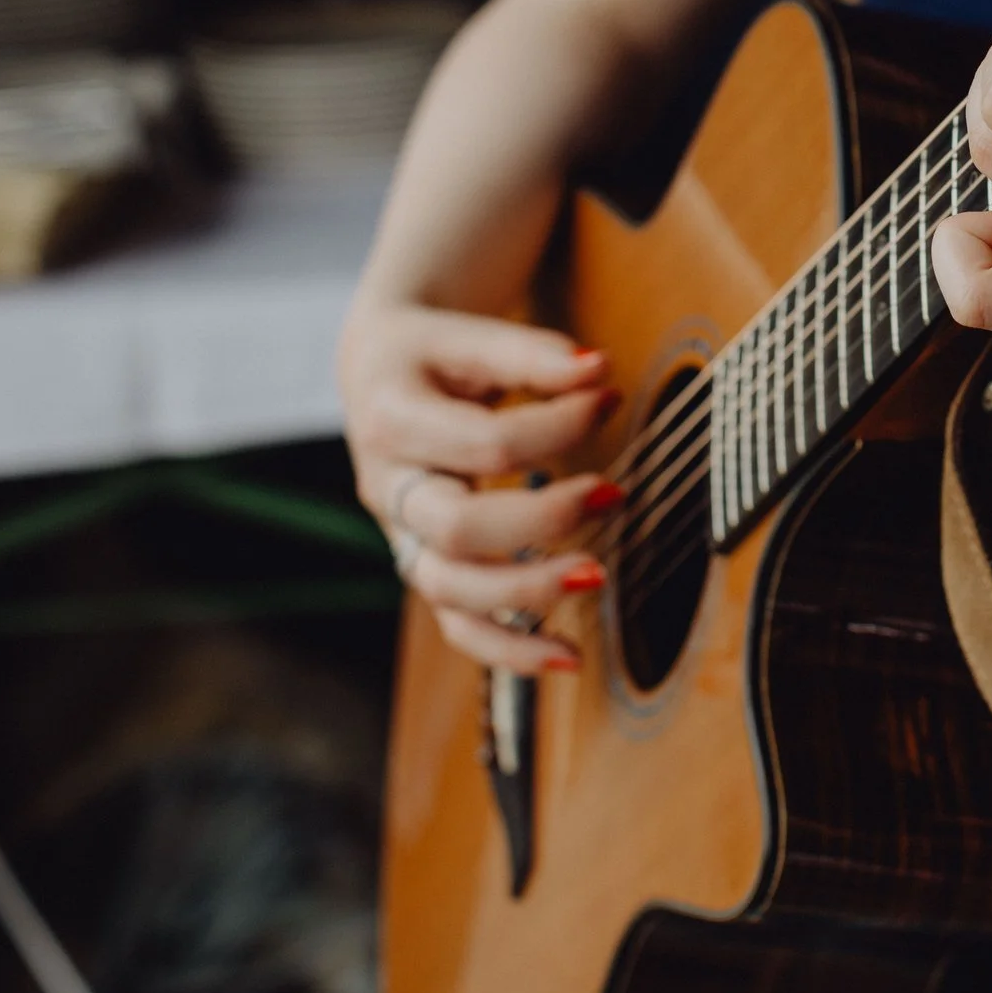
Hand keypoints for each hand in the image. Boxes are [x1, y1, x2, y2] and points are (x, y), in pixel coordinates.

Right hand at [338, 300, 622, 672]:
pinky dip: (511, 650)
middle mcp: (387, 488)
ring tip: (597, 578)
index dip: (557, 427)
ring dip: (527, 593)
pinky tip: (569, 656)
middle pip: (456, 529)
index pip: (484, 444)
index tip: (608, 400)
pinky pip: (459, 626)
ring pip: (451, 590)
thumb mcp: (470, 336)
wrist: (378, 373)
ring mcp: (402, 536)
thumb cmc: (432, 353)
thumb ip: (531, 354)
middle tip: (613, 495)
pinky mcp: (426, 565)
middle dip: (541, 522)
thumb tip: (596, 372)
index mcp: (390, 420)